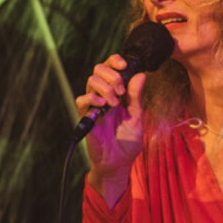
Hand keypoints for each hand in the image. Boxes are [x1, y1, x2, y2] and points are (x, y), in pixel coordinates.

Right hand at [76, 55, 146, 201]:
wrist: (119, 162)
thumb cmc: (128, 141)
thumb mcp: (137, 116)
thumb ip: (136, 96)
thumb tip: (141, 75)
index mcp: (117, 93)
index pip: (111, 68)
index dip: (115, 61)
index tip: (125, 65)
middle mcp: (103, 96)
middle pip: (98, 69)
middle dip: (112, 75)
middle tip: (121, 91)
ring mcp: (93, 106)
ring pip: (90, 81)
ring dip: (105, 88)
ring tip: (115, 104)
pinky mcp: (85, 117)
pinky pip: (81, 99)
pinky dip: (92, 98)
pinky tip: (103, 106)